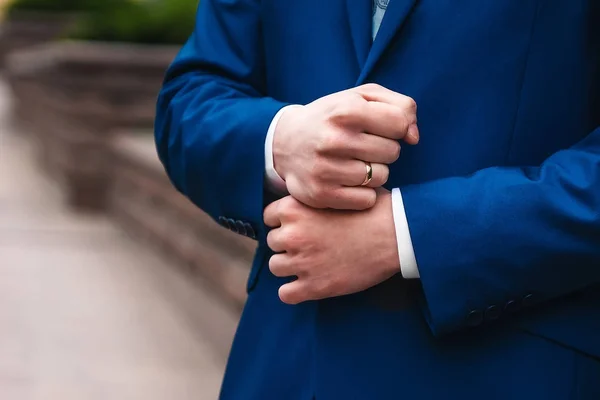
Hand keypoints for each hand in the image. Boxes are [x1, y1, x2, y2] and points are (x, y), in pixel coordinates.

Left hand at [264, 188, 400, 303]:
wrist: (395, 235)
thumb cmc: (372, 210)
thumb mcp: (335, 194)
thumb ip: (312, 200)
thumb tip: (301, 204)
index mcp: (294, 209)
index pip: (269, 216)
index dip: (283, 221)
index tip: (298, 225)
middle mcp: (292, 235)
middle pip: (272, 242)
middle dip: (288, 244)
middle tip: (311, 244)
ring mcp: (301, 263)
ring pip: (276, 267)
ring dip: (290, 266)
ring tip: (311, 263)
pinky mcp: (314, 287)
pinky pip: (286, 294)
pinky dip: (294, 291)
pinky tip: (308, 284)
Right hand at [273, 84, 418, 210]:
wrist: (284, 143)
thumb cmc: (331, 118)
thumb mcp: (361, 97)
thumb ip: (399, 106)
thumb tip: (414, 137)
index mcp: (345, 110)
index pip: (400, 124)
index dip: (395, 127)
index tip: (380, 128)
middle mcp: (334, 139)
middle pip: (392, 152)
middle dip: (384, 149)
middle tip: (363, 146)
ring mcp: (326, 169)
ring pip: (381, 177)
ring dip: (374, 172)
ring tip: (354, 162)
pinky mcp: (321, 194)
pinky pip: (367, 199)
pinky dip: (363, 192)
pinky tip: (348, 181)